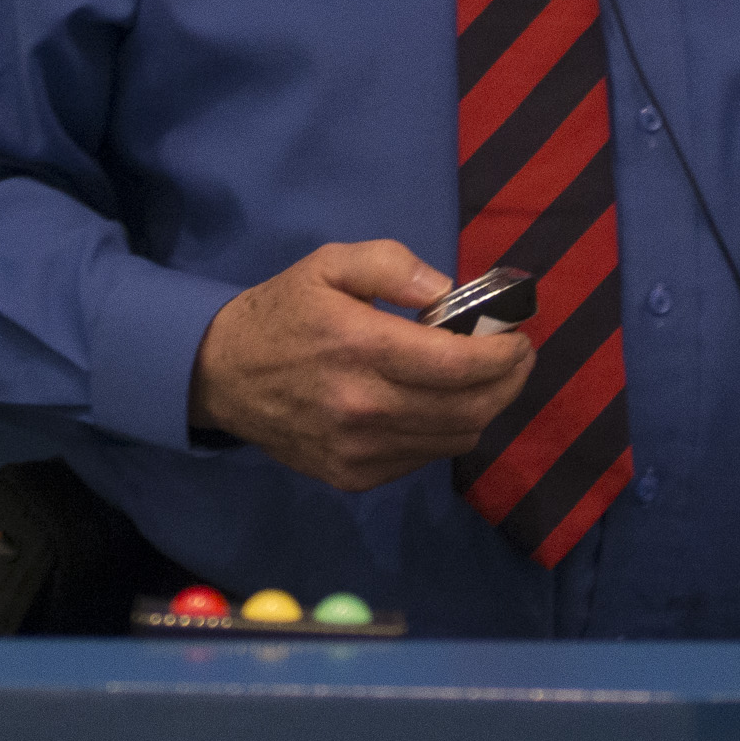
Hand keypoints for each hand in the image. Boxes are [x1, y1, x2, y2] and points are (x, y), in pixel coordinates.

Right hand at [188, 240, 533, 491]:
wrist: (221, 375)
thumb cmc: (285, 311)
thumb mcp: (332, 264)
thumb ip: (394, 267)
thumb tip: (448, 293)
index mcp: (360, 347)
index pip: (458, 364)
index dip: (503, 354)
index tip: (519, 338)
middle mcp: (363, 408)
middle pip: (469, 409)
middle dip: (508, 382)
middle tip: (517, 357)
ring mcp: (358, 450)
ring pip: (454, 438)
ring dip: (484, 408)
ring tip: (486, 378)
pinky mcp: (352, 476)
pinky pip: (424, 457)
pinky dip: (446, 431)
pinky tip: (440, 403)